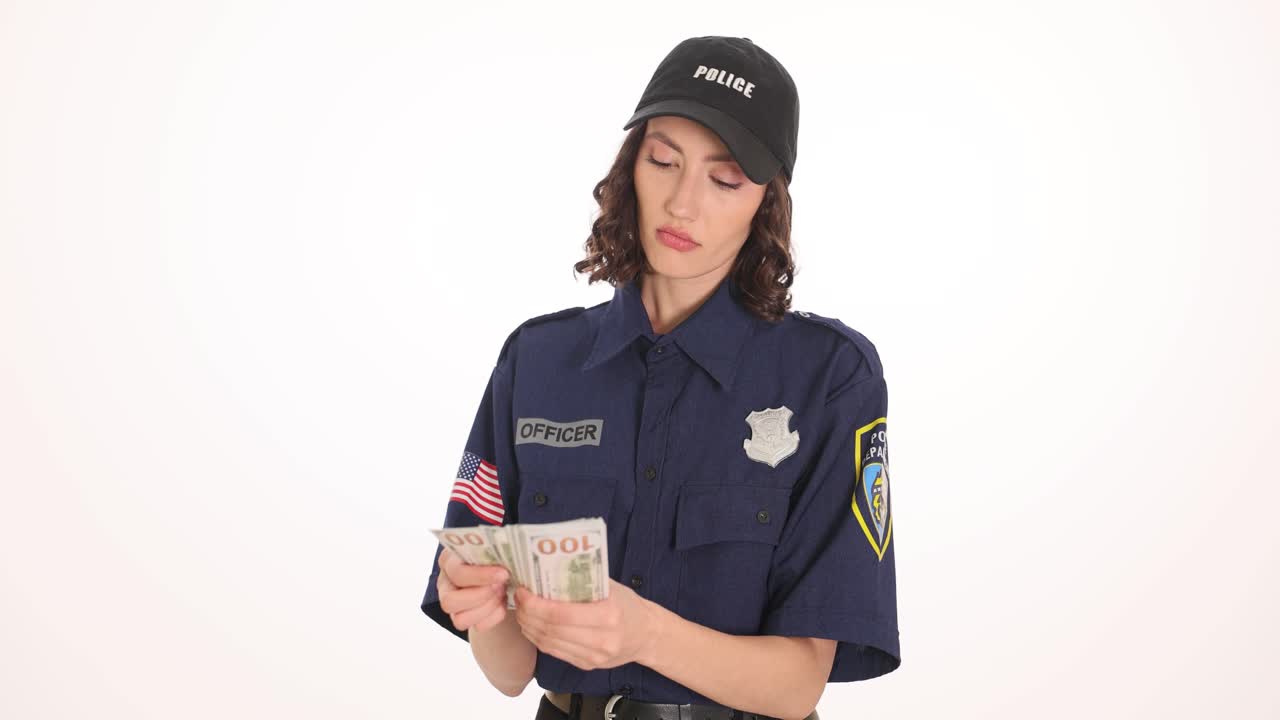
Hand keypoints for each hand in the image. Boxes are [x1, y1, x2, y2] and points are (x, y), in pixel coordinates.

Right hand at [436, 547, 509, 632]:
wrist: (500, 565)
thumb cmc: (494, 552)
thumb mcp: (492, 546)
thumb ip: (495, 550)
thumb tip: (507, 557)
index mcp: (448, 561)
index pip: (457, 573)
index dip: (480, 576)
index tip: (503, 574)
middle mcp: (445, 584)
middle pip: (449, 602)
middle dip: (480, 596)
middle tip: (501, 586)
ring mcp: (453, 603)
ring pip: (460, 620)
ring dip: (487, 608)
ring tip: (502, 593)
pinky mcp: (465, 617)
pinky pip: (477, 626)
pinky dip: (494, 617)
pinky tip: (502, 603)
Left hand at [513, 578, 661, 670]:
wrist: (647, 634)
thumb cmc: (628, 605)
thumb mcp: (611, 586)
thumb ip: (583, 579)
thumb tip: (548, 567)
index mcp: (608, 614)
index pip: (561, 614)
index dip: (536, 604)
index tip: (524, 591)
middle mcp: (602, 639)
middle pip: (551, 630)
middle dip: (528, 614)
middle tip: (518, 598)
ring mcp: (594, 656)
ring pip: (549, 643)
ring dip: (529, 627)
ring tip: (522, 611)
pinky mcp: (587, 664)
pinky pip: (555, 652)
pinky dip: (539, 638)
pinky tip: (533, 626)